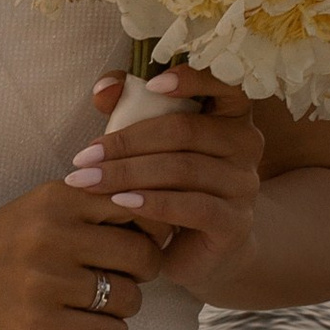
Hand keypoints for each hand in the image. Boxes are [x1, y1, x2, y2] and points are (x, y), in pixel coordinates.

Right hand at [0, 178, 170, 329]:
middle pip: (142, 258)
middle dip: (144, 273)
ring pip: (129, 299)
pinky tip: (92, 325)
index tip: (140, 241)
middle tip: (123, 277)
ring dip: (125, 306)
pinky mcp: (38, 324)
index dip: (152, 228)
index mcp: (60, 198)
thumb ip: (96, 204)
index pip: (139, 206)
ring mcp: (44, 282)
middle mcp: (53, 235)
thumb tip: (165, 216)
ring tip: (101, 302)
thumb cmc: (6, 243)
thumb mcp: (45, 206)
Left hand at [68, 69, 264, 296]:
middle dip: (127, 142)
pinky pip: (195, 207)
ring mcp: (244, 185)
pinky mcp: (235, 223)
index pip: (226, 83)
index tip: (152, 84)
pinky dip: (155, 203)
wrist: (196, 252)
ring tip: (89, 182)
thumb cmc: (170, 187)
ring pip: (185, 169)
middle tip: (83, 157)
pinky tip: (122, 203)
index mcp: (231, 114)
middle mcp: (246, 145)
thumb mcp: (149, 143)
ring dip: (129, 174)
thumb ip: (127, 106)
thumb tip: (104, 89)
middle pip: (185, 131)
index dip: (194, 78)